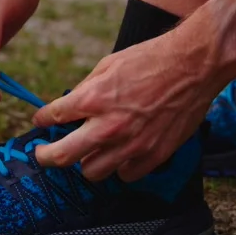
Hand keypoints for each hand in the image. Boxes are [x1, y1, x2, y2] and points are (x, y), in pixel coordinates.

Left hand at [33, 18, 230, 180]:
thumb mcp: (109, 64)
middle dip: (46, 156)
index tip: (42, 121)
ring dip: (87, 161)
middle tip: (43, 154)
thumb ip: (86, 89)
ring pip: (92, 172)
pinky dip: (120, 166)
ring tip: (90, 151)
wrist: (193, 65)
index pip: (52, 117)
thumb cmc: (151, 59)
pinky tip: (122, 153)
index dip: (41, 120)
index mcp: (93, 98)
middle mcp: (108, 126)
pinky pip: (125, 175)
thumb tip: (69, 107)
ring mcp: (131, 145)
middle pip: (62, 157)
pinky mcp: (153, 155)